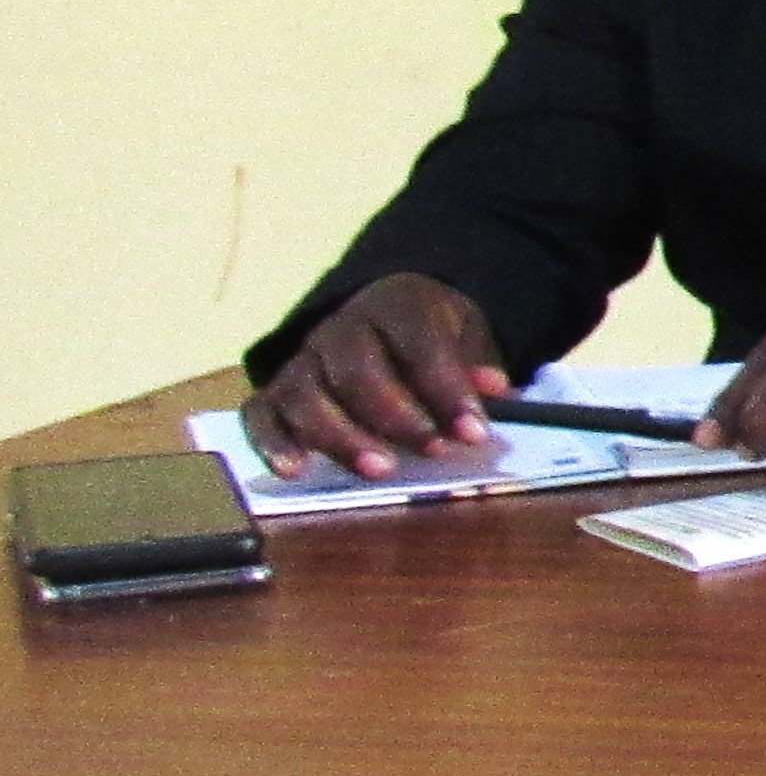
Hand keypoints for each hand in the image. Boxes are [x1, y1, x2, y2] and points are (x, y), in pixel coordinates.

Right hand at [239, 274, 508, 478]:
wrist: (381, 321)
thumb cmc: (427, 338)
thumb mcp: (465, 336)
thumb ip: (477, 363)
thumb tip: (494, 390)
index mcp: (394, 306)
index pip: (417, 341)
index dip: (446, 386)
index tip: (474, 430)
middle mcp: (339, 330)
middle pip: (355, 368)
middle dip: (396, 414)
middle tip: (433, 450)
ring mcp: (302, 362)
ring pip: (306, 394)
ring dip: (342, 436)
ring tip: (380, 469)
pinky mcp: (273, 394)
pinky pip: (260, 414)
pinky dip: (272, 442)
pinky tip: (294, 469)